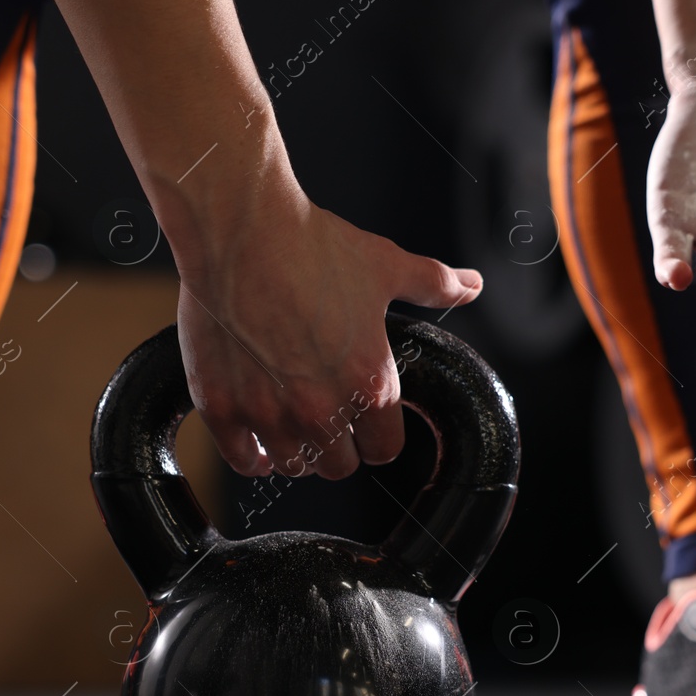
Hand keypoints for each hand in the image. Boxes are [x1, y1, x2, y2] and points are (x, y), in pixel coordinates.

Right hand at [176, 192, 481, 479]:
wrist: (240, 229)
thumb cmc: (312, 245)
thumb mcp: (384, 265)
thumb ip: (434, 284)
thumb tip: (472, 285)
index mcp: (368, 383)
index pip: (385, 449)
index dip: (377, 435)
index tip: (366, 422)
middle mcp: (321, 409)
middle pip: (340, 466)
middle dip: (338, 446)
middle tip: (326, 418)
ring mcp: (269, 413)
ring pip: (295, 467)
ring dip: (297, 451)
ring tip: (292, 424)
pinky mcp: (223, 407)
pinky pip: (244, 461)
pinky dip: (253, 456)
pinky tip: (258, 441)